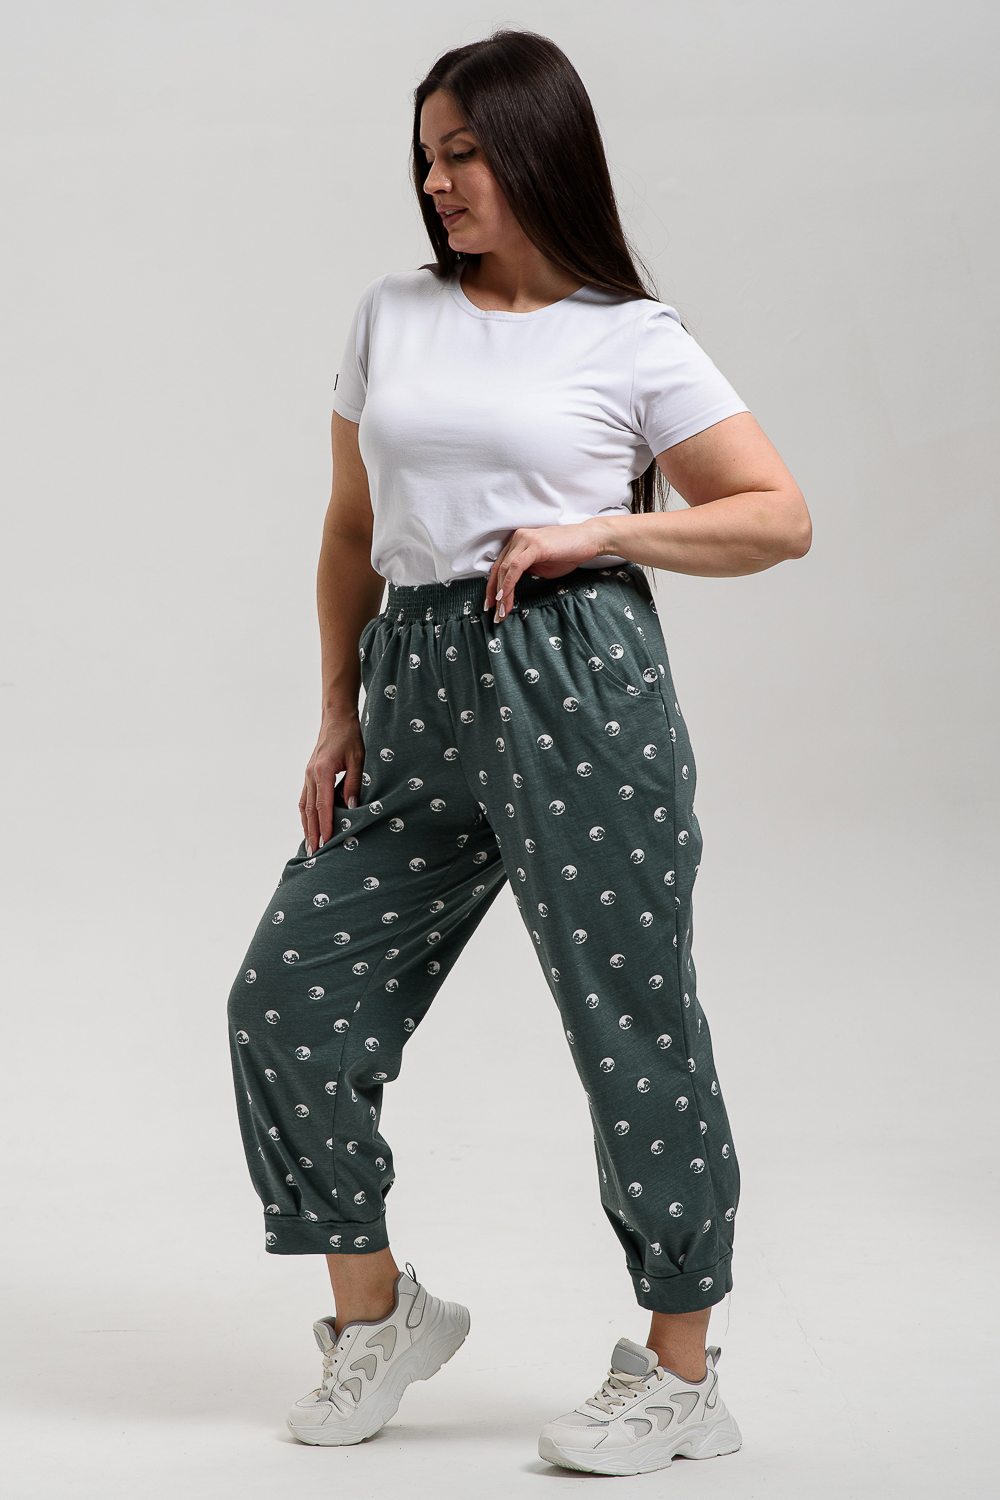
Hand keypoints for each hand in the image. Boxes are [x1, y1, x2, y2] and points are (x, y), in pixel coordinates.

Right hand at [299, 710, 365, 855]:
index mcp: (322, 771)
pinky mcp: (308, 774)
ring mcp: (306, 774)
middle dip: (312, 832)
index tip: (326, 842)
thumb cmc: (349, 736)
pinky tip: (308, 824)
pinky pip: (304, 798)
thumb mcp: (357, 759)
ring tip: (309, 844)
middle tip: (315, 852)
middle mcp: (310, 775)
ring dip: (306, 826)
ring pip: (304, 806)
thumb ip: (352, 784)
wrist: (336, 718)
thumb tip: (351, 808)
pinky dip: (305, 814)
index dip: (324, 825)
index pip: (323, 805)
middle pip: (310, 809)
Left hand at [484, 520, 607, 621]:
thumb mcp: (542, 566)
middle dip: (494, 594)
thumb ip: (526, 572)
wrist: (589, 540)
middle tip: (495, 614)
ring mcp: (525, 540)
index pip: (499, 567)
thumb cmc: (569, 553)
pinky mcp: (534, 545)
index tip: (492, 605)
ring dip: (501, 593)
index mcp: (518, 542)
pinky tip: (505, 597)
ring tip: (501, 611)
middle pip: (498, 569)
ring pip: (504, 570)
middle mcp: (518, 538)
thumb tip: (512, 586)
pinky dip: (509, 584)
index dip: (493, 587)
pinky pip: (515, 568)